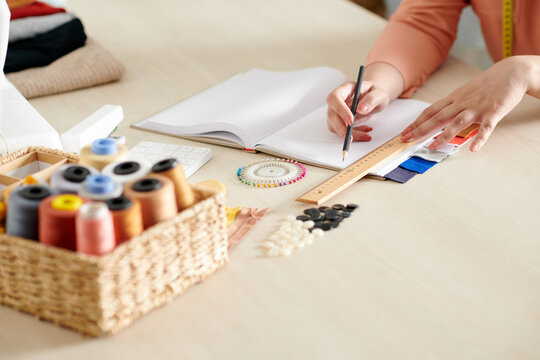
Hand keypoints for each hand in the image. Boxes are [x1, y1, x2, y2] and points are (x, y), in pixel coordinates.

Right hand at [326, 63, 404, 140]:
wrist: (373, 98)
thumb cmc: (374, 93)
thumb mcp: (379, 93)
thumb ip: (371, 99)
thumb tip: (361, 109)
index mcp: (345, 89)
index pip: (335, 98)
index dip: (340, 109)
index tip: (350, 120)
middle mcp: (337, 101)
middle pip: (332, 114)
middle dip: (341, 128)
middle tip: (351, 137)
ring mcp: (336, 112)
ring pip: (335, 126)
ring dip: (348, 134)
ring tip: (366, 134)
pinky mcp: (338, 122)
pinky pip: (341, 132)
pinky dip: (353, 135)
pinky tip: (364, 132)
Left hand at [401, 56, 532, 151]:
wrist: (512, 72)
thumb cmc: (487, 84)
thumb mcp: (465, 92)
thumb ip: (453, 104)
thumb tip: (439, 116)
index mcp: (454, 98)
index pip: (430, 111)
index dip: (416, 122)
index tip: (404, 132)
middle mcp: (462, 103)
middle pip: (438, 117)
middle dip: (421, 129)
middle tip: (407, 140)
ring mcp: (477, 108)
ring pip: (457, 122)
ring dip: (444, 135)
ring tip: (433, 146)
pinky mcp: (493, 112)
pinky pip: (486, 128)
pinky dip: (480, 138)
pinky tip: (473, 148)